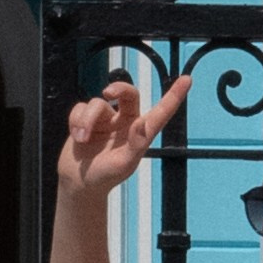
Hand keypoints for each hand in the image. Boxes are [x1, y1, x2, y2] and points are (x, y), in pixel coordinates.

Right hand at [58, 68, 188, 203]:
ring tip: (81, 138)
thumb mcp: (123, 164)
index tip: (187, 79)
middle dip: (119, 88)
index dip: (174, 96)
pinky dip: (76, 121)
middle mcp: (125, 122)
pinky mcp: (85, 120)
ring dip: (87, 120)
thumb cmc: (105, 177)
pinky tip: (76, 137)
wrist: (78, 183)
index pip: (160, 111)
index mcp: (140, 133)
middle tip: (108, 93)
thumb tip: (142, 123)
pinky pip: (80, 108)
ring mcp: (105, 120)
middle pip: (128, 93)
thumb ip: (135, 144)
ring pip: (96, 103)